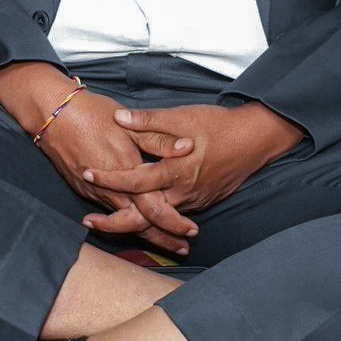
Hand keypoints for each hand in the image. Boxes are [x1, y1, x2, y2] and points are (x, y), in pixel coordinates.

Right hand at [37, 90, 199, 254]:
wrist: (52, 114)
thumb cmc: (92, 113)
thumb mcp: (129, 124)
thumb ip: (157, 140)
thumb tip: (188, 147)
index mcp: (127, 172)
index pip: (155, 209)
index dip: (174, 223)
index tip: (192, 231)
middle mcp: (111, 189)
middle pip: (140, 225)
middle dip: (163, 239)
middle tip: (183, 248)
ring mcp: (94, 191)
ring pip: (123, 222)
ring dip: (144, 233)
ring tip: (163, 241)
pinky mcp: (82, 189)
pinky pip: (107, 212)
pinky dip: (123, 222)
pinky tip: (132, 222)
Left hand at [82, 102, 302, 229]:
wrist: (254, 140)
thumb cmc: (217, 125)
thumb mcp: (181, 116)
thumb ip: (149, 120)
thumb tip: (119, 117)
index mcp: (175, 170)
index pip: (135, 180)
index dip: (109, 178)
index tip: (86, 172)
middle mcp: (183, 192)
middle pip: (143, 216)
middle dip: (114, 222)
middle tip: (88, 221)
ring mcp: (193, 201)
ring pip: (158, 220)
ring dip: (133, 223)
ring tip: (106, 222)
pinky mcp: (200, 202)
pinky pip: (172, 216)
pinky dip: (153, 219)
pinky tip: (138, 215)